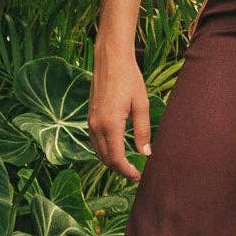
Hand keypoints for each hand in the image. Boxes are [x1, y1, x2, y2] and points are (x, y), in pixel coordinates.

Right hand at [89, 47, 152, 183]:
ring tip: (128, 164)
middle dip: (120, 169)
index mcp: (110, 124)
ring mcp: (90, 121)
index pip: (116, 159)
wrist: (110, 59)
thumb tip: (146, 153)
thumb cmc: (129, 79)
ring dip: (111, 161)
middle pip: (105, 159)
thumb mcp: (142, 105)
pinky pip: (94, 141)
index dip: (127, 171)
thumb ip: (143, 131)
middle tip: (136, 173)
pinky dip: (104, 150)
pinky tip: (117, 149)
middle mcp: (96, 126)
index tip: (139, 176)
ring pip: (98, 151)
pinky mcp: (89, 116)